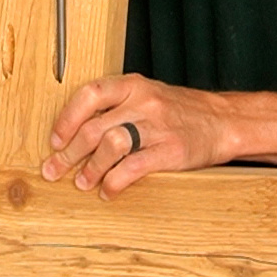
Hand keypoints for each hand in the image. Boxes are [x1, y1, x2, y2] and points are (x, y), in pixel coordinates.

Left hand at [40, 73, 234, 198]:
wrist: (222, 121)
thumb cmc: (179, 110)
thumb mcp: (147, 95)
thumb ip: (116, 107)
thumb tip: (76, 132)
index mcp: (133, 85)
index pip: (89, 95)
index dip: (66, 119)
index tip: (55, 141)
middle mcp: (143, 102)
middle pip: (94, 127)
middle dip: (69, 153)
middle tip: (54, 170)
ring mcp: (157, 126)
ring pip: (111, 146)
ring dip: (90, 169)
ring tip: (82, 183)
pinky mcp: (170, 151)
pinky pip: (134, 168)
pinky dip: (114, 183)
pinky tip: (108, 191)